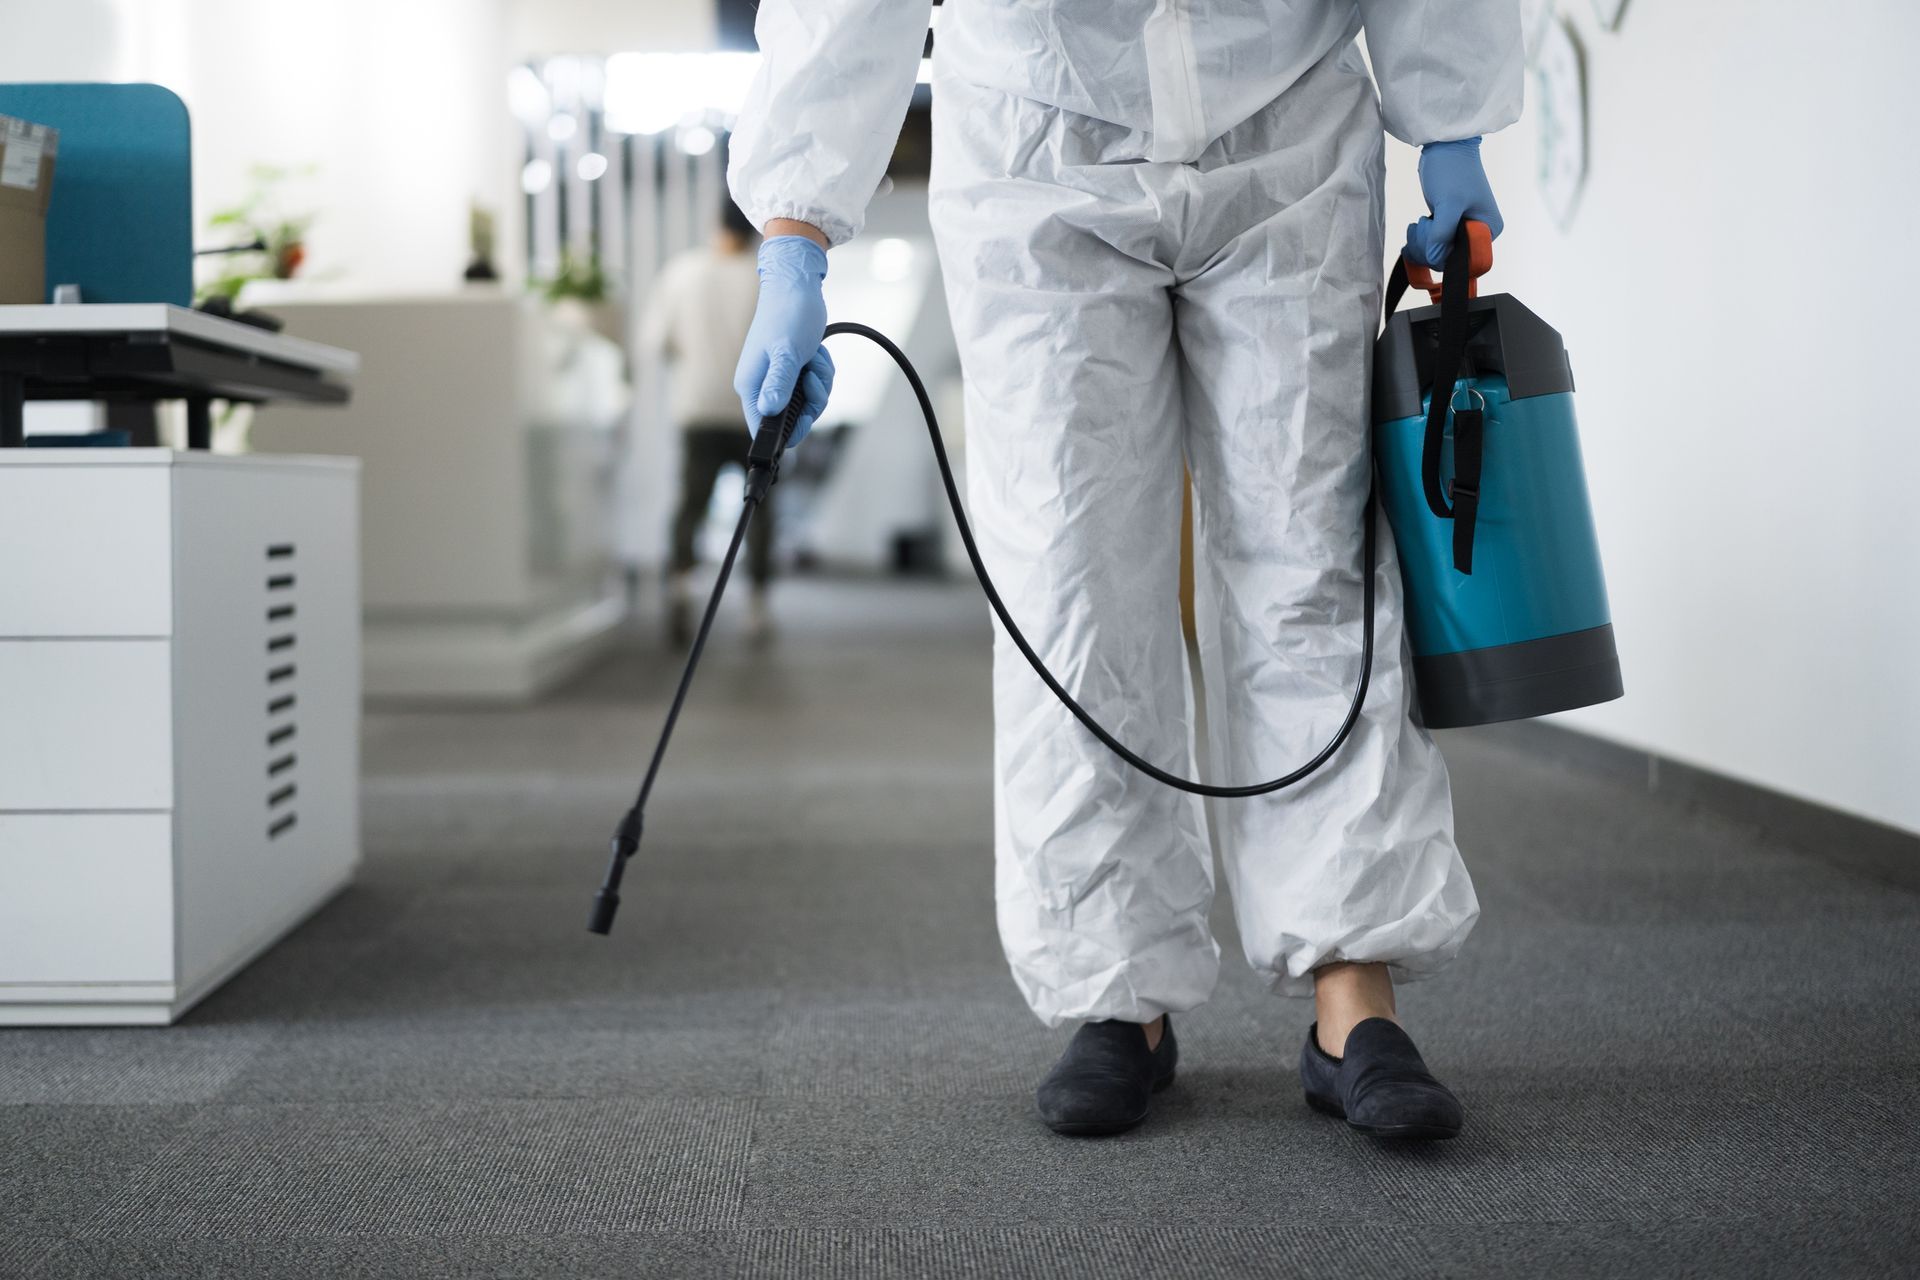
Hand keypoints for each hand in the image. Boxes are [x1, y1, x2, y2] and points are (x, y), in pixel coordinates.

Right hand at [734, 235, 834, 446]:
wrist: (797, 286)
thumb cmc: (788, 314)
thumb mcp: (787, 352)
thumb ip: (779, 384)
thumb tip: (768, 412)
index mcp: (751, 386)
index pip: (762, 428)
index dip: (786, 432)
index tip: (807, 419)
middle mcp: (762, 386)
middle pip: (792, 418)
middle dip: (812, 399)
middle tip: (812, 376)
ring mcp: (778, 379)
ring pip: (808, 402)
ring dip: (819, 382)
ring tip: (814, 358)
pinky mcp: (792, 371)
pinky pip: (813, 387)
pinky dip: (820, 372)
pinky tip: (816, 354)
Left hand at [1406, 137, 1502, 268]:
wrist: (1445, 149)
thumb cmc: (1452, 171)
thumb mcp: (1448, 204)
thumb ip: (1442, 234)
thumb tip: (1435, 259)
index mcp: (1489, 230)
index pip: (1466, 261)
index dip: (1444, 257)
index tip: (1432, 236)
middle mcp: (1479, 233)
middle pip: (1449, 260)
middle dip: (1429, 248)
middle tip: (1422, 225)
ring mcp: (1462, 230)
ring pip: (1437, 254)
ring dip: (1421, 244)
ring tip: (1418, 224)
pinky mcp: (1448, 226)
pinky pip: (1433, 245)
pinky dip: (1420, 241)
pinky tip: (1415, 229)